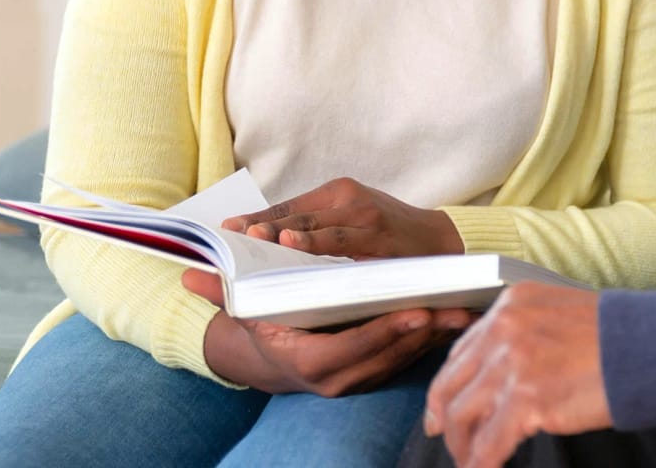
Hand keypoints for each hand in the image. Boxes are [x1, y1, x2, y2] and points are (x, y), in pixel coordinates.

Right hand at [183, 268, 471, 394]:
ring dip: (434, 338)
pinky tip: (457, 317)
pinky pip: (408, 360)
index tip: (413, 313)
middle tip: (451, 309)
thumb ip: (221, 293)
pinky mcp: (374, 373)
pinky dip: (431, 341)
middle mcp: (333, 378)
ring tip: (464, 310)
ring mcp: (356, 380)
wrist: (268, 361)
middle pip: (384, 359)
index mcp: (304, 360)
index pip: (348, 351)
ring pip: (402, 362)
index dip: (382, 335)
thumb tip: (190, 276)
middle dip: (420, 336)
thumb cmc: (260, 327)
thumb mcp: (242, 311)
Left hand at [223, 177, 462, 258]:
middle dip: (259, 225)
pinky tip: (291, 246)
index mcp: (337, 192)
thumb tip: (272, 241)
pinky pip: (338, 240)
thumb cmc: (391, 235)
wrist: (441, 240)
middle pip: (294, 212)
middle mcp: (347, 197)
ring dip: (281, 232)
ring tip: (253, 238)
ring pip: (313, 224)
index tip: (226, 228)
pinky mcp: (377, 233)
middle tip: (230, 235)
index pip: (288, 206)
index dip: (257, 217)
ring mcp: (363, 214)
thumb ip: (319, 227)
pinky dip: (312, 242)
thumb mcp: (353, 222)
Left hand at [423, 283, 610, 467]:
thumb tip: (500, 376)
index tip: (442, 407)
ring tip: (471, 461)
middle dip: (443, 418)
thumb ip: (525, 335)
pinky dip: (480, 464)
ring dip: (463, 446)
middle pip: (452, 383)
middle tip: (442, 438)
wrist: (650, 344)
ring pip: (462, 415)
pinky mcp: (527, 398)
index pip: (463, 351)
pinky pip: (489, 444)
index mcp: (511, 305)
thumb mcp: (558, 315)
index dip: (448, 385)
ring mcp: (513, 363)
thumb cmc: (617, 335)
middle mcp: (505, 328)